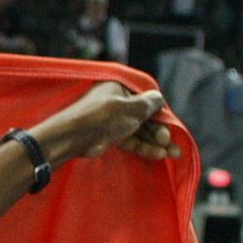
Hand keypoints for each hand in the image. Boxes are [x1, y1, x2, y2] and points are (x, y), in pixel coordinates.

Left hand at [30, 82, 177, 164]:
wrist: (70, 139)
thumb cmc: (102, 117)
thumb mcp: (130, 107)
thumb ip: (148, 103)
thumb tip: (158, 98)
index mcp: (120, 87)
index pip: (147, 99)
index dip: (161, 114)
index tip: (172, 127)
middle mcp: (117, 101)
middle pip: (145, 116)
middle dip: (161, 131)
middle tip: (173, 145)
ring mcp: (112, 120)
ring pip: (139, 130)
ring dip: (155, 142)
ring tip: (171, 154)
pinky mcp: (107, 136)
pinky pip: (129, 140)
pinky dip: (142, 147)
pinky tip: (157, 155)